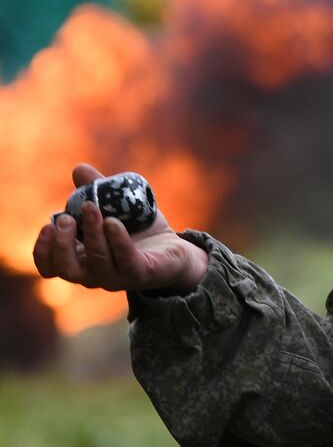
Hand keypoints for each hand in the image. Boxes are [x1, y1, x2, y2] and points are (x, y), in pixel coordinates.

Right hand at [33, 164, 209, 294]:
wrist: (175, 249)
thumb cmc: (138, 231)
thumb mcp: (115, 208)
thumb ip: (94, 191)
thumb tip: (79, 168)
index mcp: (82, 261)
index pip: (51, 267)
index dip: (43, 251)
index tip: (47, 225)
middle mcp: (95, 274)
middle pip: (68, 269)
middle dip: (63, 244)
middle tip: (66, 219)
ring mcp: (118, 277)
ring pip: (97, 261)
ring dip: (92, 234)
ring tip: (92, 208)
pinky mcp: (141, 273)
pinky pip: (126, 260)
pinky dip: (117, 240)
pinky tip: (114, 222)